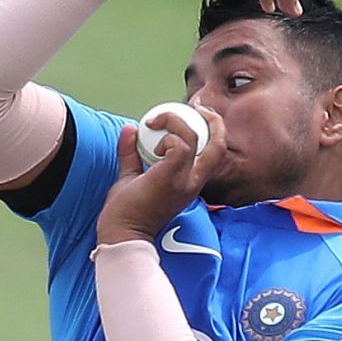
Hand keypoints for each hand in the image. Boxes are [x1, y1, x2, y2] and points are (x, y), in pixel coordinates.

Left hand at [95, 112, 229, 246]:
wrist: (122, 234)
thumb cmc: (126, 214)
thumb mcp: (130, 177)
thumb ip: (131, 154)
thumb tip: (129, 128)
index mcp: (190, 183)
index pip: (214, 152)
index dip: (211, 129)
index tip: (195, 113)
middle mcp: (193, 182)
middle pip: (219, 144)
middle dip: (212, 119)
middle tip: (195, 106)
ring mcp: (185, 180)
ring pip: (195, 138)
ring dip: (175, 122)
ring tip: (155, 121)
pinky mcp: (172, 177)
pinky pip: (179, 145)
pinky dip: (167, 136)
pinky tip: (152, 140)